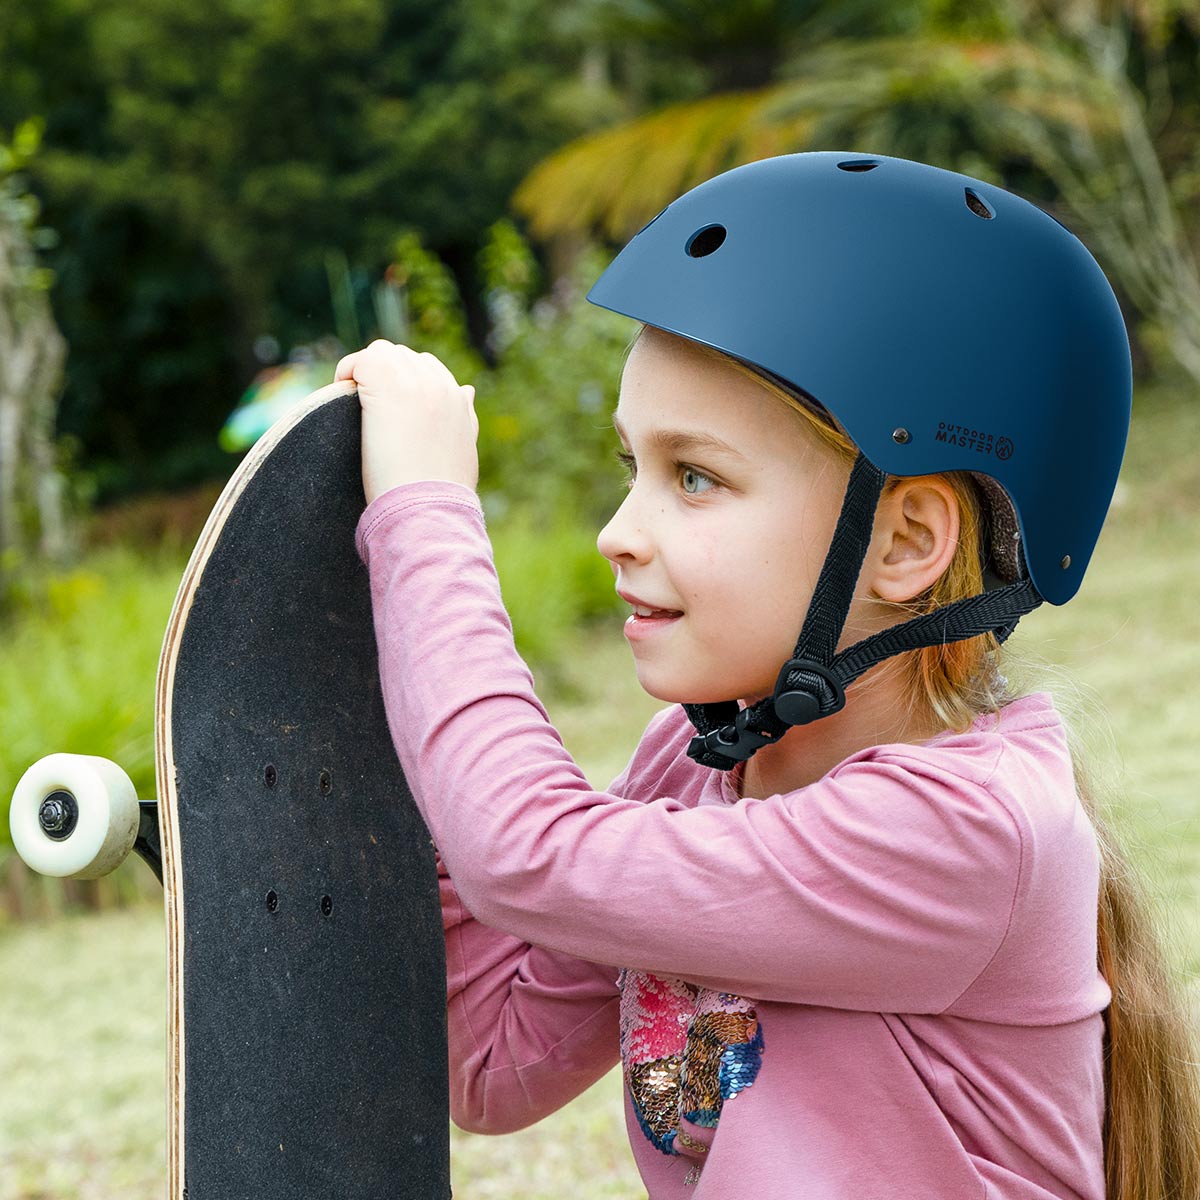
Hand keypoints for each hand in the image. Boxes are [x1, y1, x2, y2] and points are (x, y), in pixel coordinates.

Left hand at [335, 340, 478, 505]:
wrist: (426, 507)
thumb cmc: (442, 491)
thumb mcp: (463, 450)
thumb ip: (465, 418)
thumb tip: (467, 390)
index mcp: (457, 398)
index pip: (426, 368)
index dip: (402, 385)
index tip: (387, 413)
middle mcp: (438, 383)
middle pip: (402, 356)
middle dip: (383, 376)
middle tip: (368, 411)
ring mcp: (412, 380)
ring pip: (380, 353)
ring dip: (365, 373)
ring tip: (355, 406)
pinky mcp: (384, 381)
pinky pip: (358, 361)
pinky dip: (346, 374)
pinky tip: (342, 400)